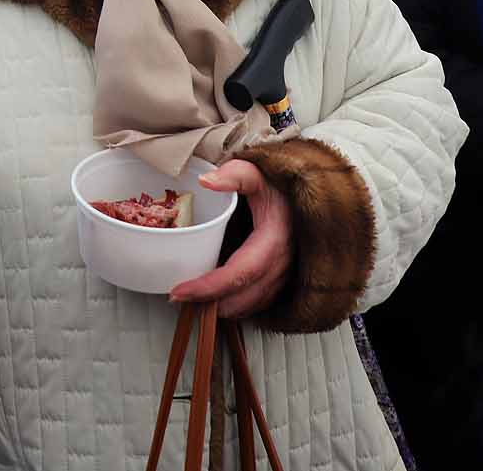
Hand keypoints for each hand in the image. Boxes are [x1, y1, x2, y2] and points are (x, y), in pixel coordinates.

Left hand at [168, 159, 292, 315]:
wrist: (306, 198)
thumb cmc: (279, 187)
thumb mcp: (258, 173)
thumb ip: (234, 174)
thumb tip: (205, 181)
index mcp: (274, 241)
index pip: (239, 274)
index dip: (208, 287)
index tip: (179, 291)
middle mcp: (282, 265)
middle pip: (242, 297)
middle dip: (208, 304)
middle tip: (176, 299)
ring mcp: (283, 277)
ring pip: (250, 305)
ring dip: (219, 308)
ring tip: (189, 301)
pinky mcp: (280, 282)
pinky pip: (256, 302)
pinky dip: (233, 305)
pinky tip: (212, 299)